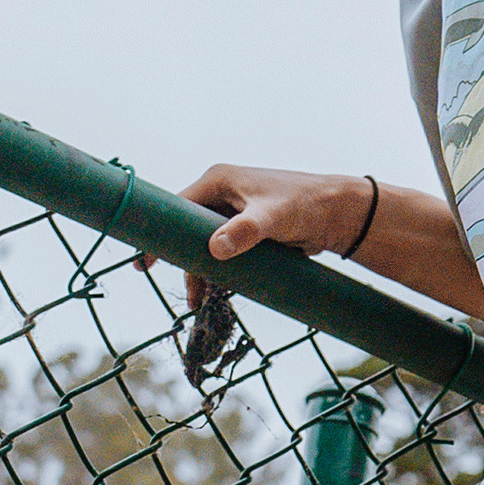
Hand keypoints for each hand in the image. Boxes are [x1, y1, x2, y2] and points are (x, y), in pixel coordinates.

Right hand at [168, 165, 374, 311]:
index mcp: (218, 181)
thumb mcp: (272, 218)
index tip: (144, 264)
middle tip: (190, 295)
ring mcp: (234, 212)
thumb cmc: (306, 205)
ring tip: (204, 303)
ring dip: (203, 272)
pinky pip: (223, 251)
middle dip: (186, 263)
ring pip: (205, 245)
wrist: (339, 215)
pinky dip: (219, 270)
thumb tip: (216, 248)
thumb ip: (246, 231)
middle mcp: (221, 193)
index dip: (160, 236)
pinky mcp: (247, 229)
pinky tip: (220, 293)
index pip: (176, 208)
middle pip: (189, 232)